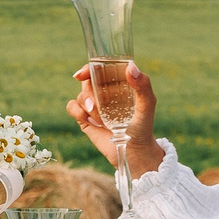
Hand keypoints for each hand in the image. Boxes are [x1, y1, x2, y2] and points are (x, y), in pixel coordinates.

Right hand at [66, 60, 163, 176]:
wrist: (132, 152)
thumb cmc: (143, 126)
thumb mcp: (147, 104)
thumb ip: (143, 85)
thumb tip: (130, 66)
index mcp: (118, 84)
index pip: (101, 69)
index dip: (90, 68)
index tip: (83, 73)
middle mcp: (104, 92)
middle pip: (87, 80)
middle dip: (87, 89)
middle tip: (94, 104)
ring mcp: (94, 105)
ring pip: (80, 95)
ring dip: (87, 105)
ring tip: (99, 118)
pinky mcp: (85, 118)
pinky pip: (72, 107)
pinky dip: (77, 111)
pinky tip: (90, 121)